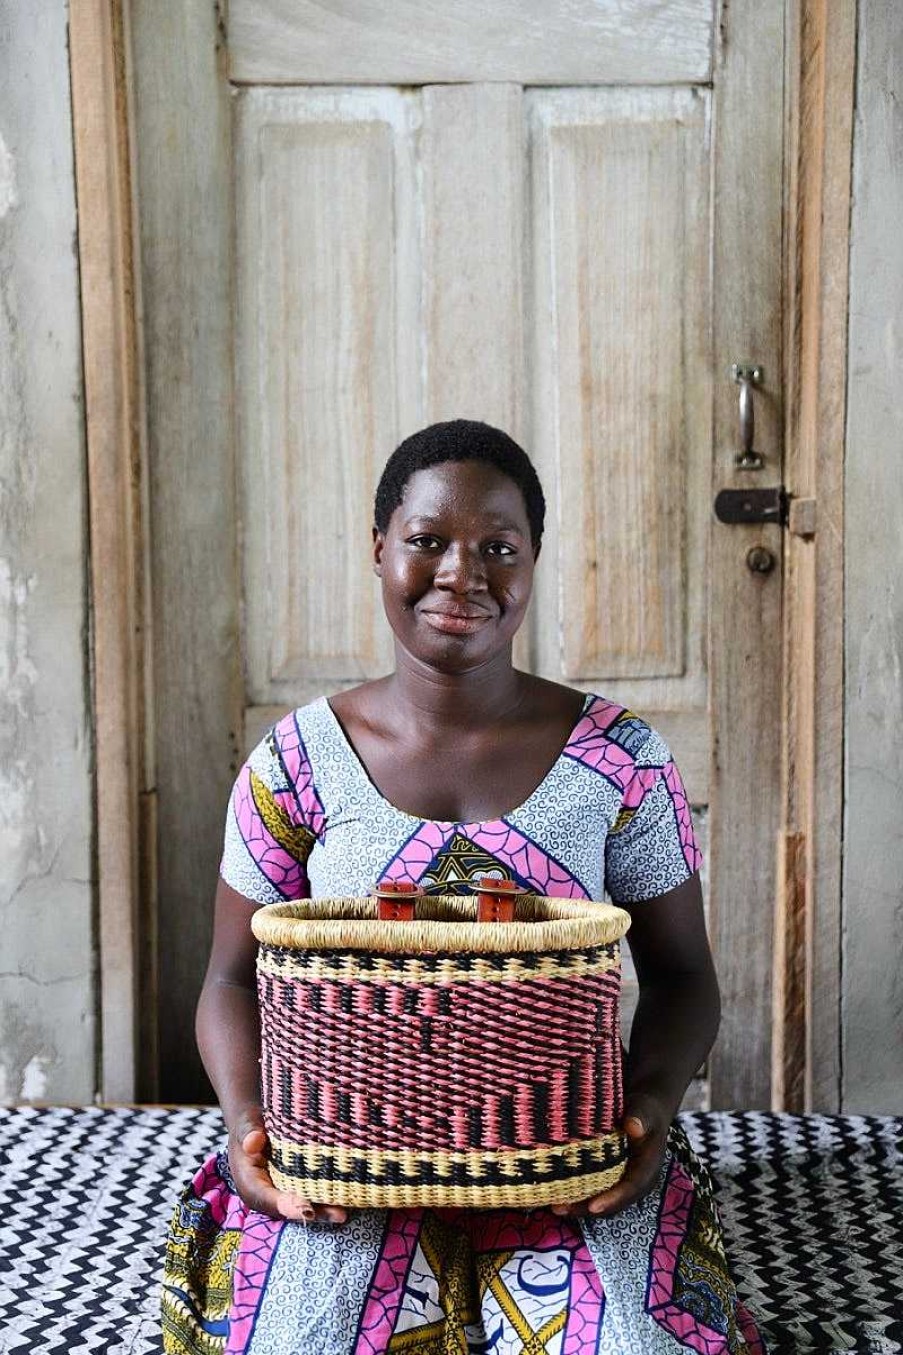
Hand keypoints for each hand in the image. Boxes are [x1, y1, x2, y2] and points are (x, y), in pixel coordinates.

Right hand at [228, 1109, 348, 1224]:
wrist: (255, 1127)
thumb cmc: (251, 1126)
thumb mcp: (247, 1125)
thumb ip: (248, 1133)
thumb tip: (253, 1142)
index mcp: (250, 1185)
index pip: (268, 1199)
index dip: (287, 1205)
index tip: (306, 1209)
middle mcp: (266, 1196)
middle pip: (290, 1208)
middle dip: (314, 1212)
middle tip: (339, 1214)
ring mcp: (281, 1193)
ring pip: (303, 1205)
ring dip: (323, 1209)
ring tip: (345, 1212)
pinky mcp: (294, 1188)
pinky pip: (309, 1195)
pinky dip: (325, 1198)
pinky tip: (346, 1197)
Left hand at [550, 1093, 669, 1219]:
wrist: (644, 1113)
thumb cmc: (644, 1111)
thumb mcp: (645, 1111)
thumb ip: (641, 1117)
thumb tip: (633, 1126)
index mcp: (647, 1169)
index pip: (631, 1188)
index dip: (613, 1199)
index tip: (593, 1206)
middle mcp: (635, 1182)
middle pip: (612, 1202)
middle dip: (587, 1208)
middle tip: (562, 1209)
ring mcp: (621, 1182)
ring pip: (601, 1200)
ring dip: (578, 1205)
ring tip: (554, 1207)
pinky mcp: (609, 1178)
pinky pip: (594, 1191)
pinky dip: (577, 1194)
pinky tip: (556, 1195)